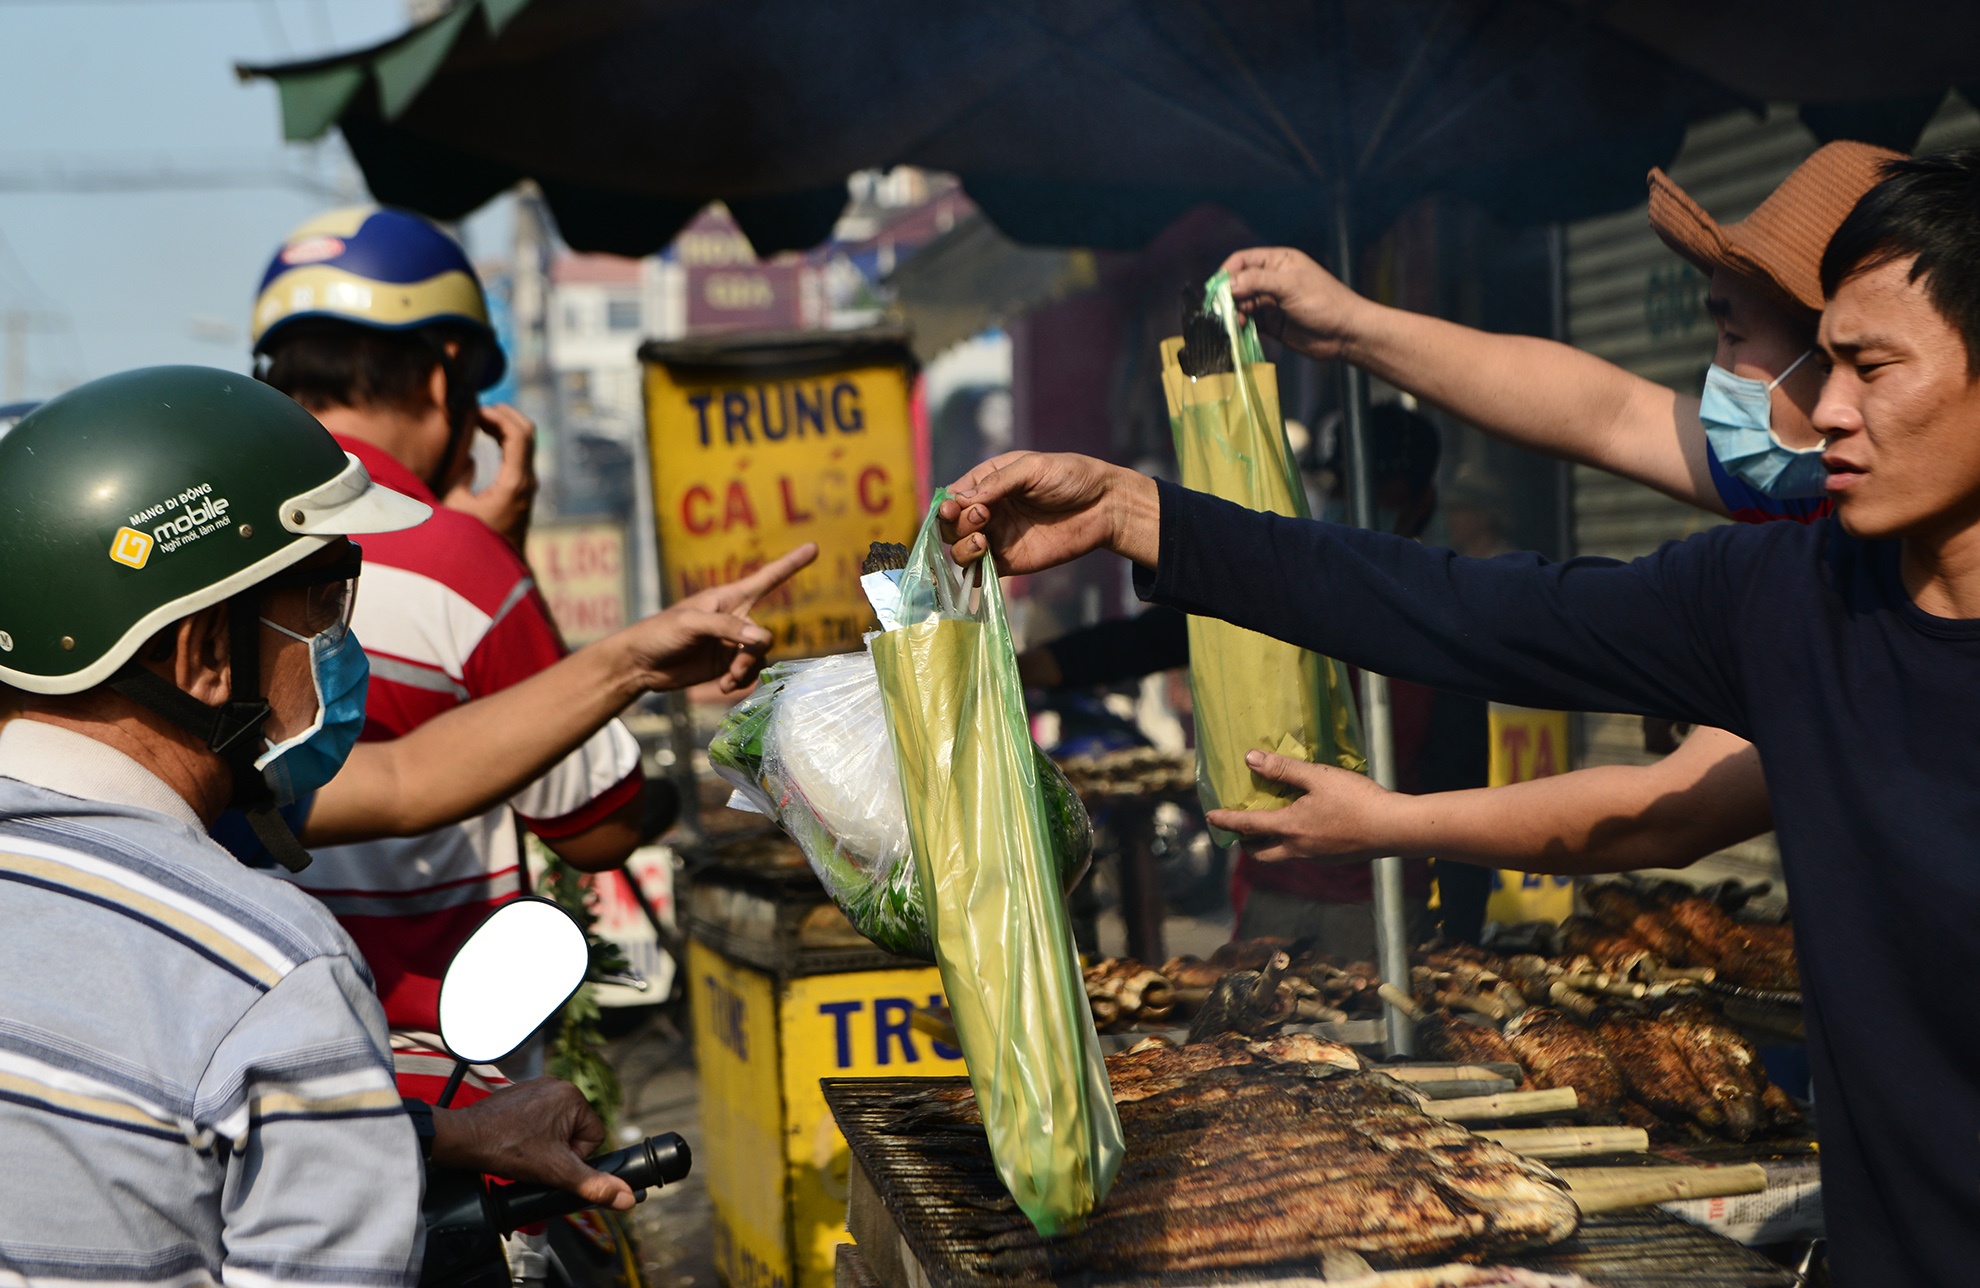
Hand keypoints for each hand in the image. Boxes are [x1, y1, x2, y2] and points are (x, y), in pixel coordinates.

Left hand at [431, 1078, 633, 1210]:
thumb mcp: (557, 1171)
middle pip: (575, 1131)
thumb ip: (594, 1185)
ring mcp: (537, 1086)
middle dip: (559, 1149)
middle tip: (537, 1156)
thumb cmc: (509, 1149)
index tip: (553, 1160)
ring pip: (556, 1126)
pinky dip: (530, 1132)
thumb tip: (627, 1197)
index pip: (594, 1137)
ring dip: (545, 1142)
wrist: (465, 1139)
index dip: (575, 1157)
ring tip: (524, 1149)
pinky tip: (516, 1140)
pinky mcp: (521, 1093)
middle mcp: (558, 1085)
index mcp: (573, 1097)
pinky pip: (538, 1117)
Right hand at [444, 404, 538, 551]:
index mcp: (514, 483)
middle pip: (527, 432)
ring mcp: (528, 484)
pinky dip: (505, 437)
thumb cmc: (471, 541)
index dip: (499, 416)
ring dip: (504, 424)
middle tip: (477, 408)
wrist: (497, 570)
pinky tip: (484, 433)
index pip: (519, 435)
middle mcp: (527, 481)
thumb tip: (466, 453)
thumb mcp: (454, 507)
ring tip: (477, 418)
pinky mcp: (523, 487)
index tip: (475, 409)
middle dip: (504, 414)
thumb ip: (457, 475)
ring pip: (525, 440)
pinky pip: (519, 452)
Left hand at [625, 543, 816, 693]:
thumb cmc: (659, 632)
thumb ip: (726, 627)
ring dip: (746, 671)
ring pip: (758, 657)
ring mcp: (731, 644)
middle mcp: (735, 620)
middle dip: (752, 654)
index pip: (767, 578)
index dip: (791, 564)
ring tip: (727, 681)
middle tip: (733, 669)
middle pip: (763, 636)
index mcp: (728, 598)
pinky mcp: (726, 666)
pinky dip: (740, 682)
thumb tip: (760, 639)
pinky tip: (723, 688)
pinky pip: (748, 673)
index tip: (813, 547)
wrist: (639, 664)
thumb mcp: (690, 623)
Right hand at [941, 452, 1159, 572]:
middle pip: (950, 525)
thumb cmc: (1070, 477)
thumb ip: (996, 482)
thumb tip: (961, 500)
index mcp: (987, 483)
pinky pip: (979, 573)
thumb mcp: (1032, 468)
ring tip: (983, 541)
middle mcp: (987, 511)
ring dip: (961, 547)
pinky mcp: (1009, 562)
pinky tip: (983, 564)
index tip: (954, 508)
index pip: (952, 497)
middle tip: (982, 517)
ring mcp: (996, 537)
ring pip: (959, 549)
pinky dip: (972, 573)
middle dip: (956, 524)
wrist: (1104, 507)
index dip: (946, 505)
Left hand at [1204, 749, 1401, 862]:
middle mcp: (1298, 848)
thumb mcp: (1318, 777)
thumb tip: (1250, 759)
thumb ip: (1283, 769)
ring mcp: (1316, 858)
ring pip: (1282, 856)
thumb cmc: (1356, 799)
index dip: (1226, 821)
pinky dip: (1292, 845)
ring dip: (1269, 845)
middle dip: (1245, 844)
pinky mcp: (1333, 860)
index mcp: (1290, 828)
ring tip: (1270, 828)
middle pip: (1260, 854)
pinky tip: (1305, 830)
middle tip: (1239, 831)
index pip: (1247, 825)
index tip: (1210, 817)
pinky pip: (1302, 855)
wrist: (1394, 828)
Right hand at [1221, 248, 1368, 362]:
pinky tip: (1239, 332)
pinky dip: (1240, 327)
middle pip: (1238, 284)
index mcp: (1278, 262)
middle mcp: (1271, 280)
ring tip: (1236, 323)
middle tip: (1223, 311)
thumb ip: (1257, 282)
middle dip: (1228, 297)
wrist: (1345, 334)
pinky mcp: (1271, 324)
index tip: (1217, 289)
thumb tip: (1227, 284)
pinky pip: (1248, 323)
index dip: (1227, 273)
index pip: (1242, 261)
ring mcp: (1270, 302)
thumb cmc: (1324, 303)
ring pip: (1240, 305)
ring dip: (1233, 313)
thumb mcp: (1290, 286)